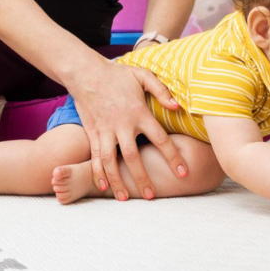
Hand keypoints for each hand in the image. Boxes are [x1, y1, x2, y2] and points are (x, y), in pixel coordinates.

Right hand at [67, 59, 187, 201]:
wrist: (86, 73)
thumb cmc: (117, 75)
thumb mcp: (142, 76)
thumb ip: (161, 91)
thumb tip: (178, 106)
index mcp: (139, 112)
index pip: (160, 138)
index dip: (173, 157)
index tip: (183, 173)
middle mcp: (122, 124)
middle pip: (133, 156)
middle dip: (142, 178)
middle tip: (152, 195)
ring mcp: (105, 130)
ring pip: (111, 161)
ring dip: (117, 180)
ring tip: (125, 198)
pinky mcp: (92, 132)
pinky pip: (95, 156)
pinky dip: (98, 173)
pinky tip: (104, 186)